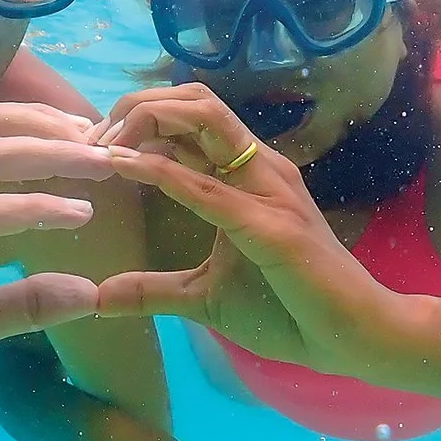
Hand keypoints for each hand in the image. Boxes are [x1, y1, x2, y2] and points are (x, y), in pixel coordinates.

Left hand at [91, 84, 390, 370]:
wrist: (352, 339)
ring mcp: (269, 190)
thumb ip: (154, 289)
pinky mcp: (272, 226)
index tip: (89, 144)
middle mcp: (258, 168)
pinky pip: (209, 187)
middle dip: (136, 106)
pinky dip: (161, 170)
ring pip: (204, 120)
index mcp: (245, 176)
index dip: (137, 120)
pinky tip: (121, 166)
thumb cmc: (289, 312)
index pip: (189, 120)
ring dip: (145, 122)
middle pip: (193, 102)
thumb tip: (101, 296)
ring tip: (101, 145)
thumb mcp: (203, 297)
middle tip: (89, 138)